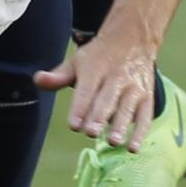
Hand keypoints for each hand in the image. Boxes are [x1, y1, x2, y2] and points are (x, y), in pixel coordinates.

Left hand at [38, 26, 158, 149]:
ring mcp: (134, 87)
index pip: (86, 90)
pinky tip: (133, 148)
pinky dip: (140, 132)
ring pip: (127, 107)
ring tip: (114, 142)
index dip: (80, 108)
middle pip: (107, 99)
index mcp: (95, 69)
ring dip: (121, 125)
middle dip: (99, 116)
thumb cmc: (99, 56)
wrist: (133, 39)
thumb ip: (58, 76)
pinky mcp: (147, 97)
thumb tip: (38, 80)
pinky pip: (145, 115)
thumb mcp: (77, 61)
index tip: (74, 125)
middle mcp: (116, 77)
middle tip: (92, 133)